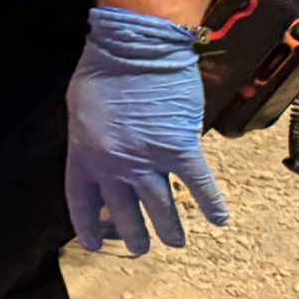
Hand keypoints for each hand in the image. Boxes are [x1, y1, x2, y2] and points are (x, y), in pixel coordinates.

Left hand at [65, 4, 226, 255]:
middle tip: (139, 249)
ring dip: (169, 229)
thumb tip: (97, 152)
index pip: (82, 200)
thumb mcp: (79, 108)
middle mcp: (114, 164)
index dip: (88, 225)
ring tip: (174, 243)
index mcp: (83, 153)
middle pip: (123, 211)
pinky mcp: (180, 148)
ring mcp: (148, 159)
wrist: (135, 50)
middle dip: (132, 234)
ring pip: (159, 206)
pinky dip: (211, 203)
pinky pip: (198, 184)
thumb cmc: (101, 70)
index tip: (95, 246)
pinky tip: (218, 220)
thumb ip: (89, 137)